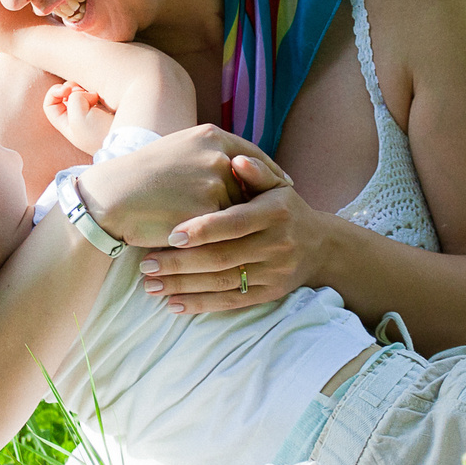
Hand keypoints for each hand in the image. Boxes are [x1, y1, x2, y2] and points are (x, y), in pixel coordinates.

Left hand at [42, 80, 115, 153]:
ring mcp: (95, 113)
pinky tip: (105, 96)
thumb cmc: (100, 134)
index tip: (66, 90)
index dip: (54, 92)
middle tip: (83, 90)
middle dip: (73, 87)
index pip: (50, 105)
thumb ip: (74, 99)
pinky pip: (98, 94)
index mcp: (67, 125)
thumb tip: (86, 93)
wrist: (128, 138)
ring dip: (87, 89)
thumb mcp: (78, 118)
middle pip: (67, 95)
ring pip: (83, 93)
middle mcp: (79, 119)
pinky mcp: (109, 109)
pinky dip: (99, 91)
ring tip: (97, 95)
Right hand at [73, 126, 282, 254]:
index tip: (284, 185)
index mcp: (211, 136)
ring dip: (252, 225)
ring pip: (244, 209)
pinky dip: (235, 241)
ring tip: (263, 237)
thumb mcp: (175, 150)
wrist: (111, 198)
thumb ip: (206, 155)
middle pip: (255, 183)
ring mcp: (213, 184)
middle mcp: (217, 155)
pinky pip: (229, 231)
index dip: (269, 173)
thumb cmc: (137, 177)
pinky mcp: (206, 213)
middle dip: (268, 201)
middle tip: (283, 215)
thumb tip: (233, 165)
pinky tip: (241, 249)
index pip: (253, 156)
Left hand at [132, 154, 320, 311]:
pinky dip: (201, 304)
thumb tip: (236, 160)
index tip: (170, 235)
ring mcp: (274, 273)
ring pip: (223, 283)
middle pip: (223, 257)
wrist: (319, 246)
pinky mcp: (269, 294)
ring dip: (184, 286)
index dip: (203, 230)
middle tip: (146, 265)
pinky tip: (173, 305)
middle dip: (181, 263)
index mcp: (276, 213)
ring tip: (150, 286)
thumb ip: (255, 173)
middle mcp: (277, 245)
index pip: (235, 223)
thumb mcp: (277, 186)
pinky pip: (231, 302)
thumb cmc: (285, 209)